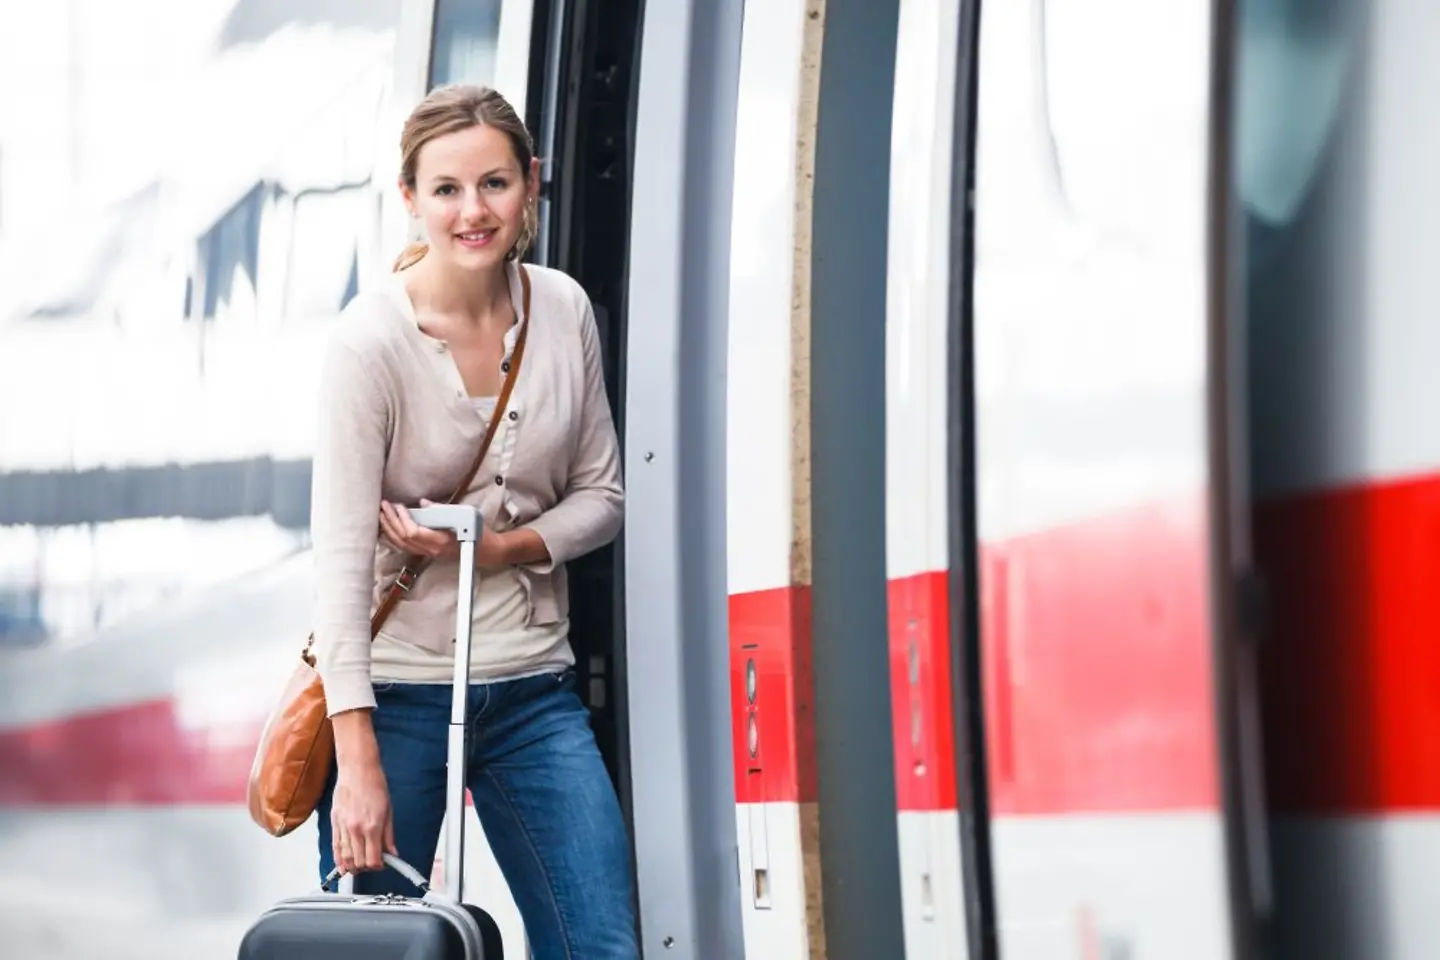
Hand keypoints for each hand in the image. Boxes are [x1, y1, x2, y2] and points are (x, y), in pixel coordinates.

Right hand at [331, 757, 394, 874]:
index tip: (383, 863)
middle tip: (373, 862)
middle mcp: (356, 829)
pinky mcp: (335, 823)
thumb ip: (389, 835)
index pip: (373, 859)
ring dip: (352, 867)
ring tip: (359, 866)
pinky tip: (342, 866)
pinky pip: (335, 847)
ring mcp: (343, 827)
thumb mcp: (389, 810)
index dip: (379, 866)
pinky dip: (338, 860)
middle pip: (358, 862)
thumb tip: (393, 852)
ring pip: (345, 858)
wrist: (357, 770)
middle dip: (366, 868)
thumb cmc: (374, 785)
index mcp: (372, 826)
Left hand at [380, 499, 515, 566]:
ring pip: (402, 545)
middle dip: (391, 521)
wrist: (487, 551)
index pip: (413, 532)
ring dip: (390, 529)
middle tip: (384, 506)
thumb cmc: (478, 532)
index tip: (398, 505)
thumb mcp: (465, 515)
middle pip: (404, 538)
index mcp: (441, 541)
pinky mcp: (429, 554)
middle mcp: (432, 551)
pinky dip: (395, 537)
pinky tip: (390, 528)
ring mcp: (430, 554)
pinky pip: (406, 547)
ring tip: (382, 515)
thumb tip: (422, 504)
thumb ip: (443, 510)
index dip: (402, 519)